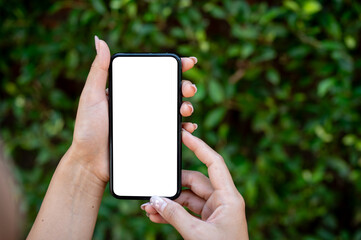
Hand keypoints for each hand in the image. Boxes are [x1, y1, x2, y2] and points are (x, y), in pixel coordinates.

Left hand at [70, 36, 198, 183]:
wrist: (90, 162)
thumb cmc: (87, 129)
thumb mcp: (91, 96)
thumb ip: (98, 70)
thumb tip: (100, 40)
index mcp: (129, 91)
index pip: (153, 75)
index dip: (173, 67)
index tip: (187, 62)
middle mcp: (141, 105)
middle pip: (169, 91)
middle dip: (184, 87)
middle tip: (189, 89)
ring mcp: (148, 122)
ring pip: (174, 110)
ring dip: (186, 106)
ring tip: (186, 109)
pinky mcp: (152, 138)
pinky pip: (172, 131)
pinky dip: (184, 128)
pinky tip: (188, 128)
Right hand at [142, 130, 248, 239]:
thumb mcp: (197, 234)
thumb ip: (174, 215)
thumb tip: (155, 200)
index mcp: (228, 197)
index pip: (214, 163)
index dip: (199, 147)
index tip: (184, 135)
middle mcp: (222, 200)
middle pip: (194, 182)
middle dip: (172, 186)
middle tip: (152, 189)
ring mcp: (213, 211)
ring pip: (187, 198)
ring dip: (168, 202)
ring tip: (148, 207)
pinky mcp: (206, 221)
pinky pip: (186, 211)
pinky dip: (172, 213)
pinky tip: (156, 216)